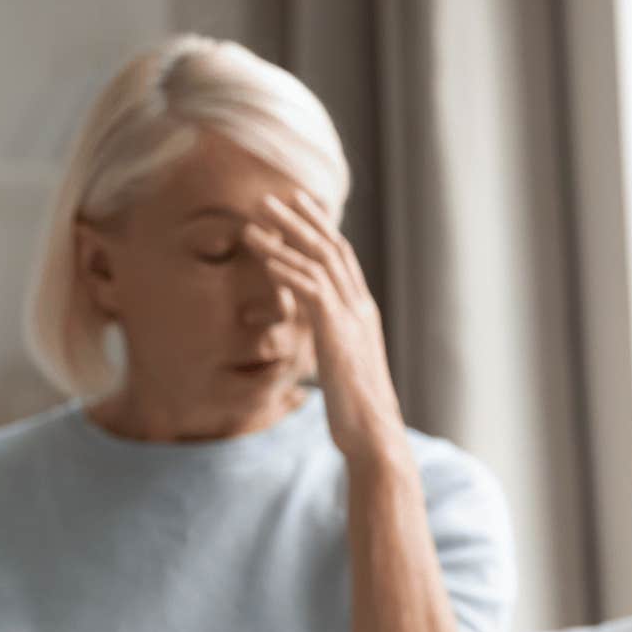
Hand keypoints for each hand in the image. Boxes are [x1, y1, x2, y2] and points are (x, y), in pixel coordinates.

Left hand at [241, 191, 408, 466]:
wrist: (374, 436)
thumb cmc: (355, 409)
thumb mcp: (340, 366)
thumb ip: (330, 343)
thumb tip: (318, 338)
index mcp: (362, 313)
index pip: (342, 258)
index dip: (320, 228)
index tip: (299, 205)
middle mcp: (361, 308)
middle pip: (331, 248)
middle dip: (302, 220)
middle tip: (273, 196)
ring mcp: (352, 319)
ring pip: (320, 262)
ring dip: (286, 236)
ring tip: (256, 218)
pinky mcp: (337, 334)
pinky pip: (311, 290)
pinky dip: (287, 269)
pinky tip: (264, 257)